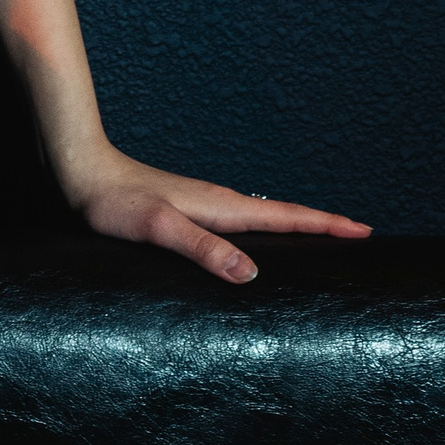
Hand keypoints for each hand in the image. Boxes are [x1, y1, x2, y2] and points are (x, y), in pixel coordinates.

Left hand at [64, 144, 371, 282]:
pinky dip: (265, 233)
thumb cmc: (111, 200)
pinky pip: (240, 225)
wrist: (78, 170)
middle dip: (323, 226)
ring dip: (295, 229)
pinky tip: (256, 250)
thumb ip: (200, 248)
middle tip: (360, 240)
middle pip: (284, 216)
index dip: (327, 224)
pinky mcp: (188, 214)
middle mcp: (219, 203)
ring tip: (322, 246)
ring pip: (263, 219)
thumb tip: (250, 274)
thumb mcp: (156, 228)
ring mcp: (204, 207)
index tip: (366, 231)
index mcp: (221, 206)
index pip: (287, 215)